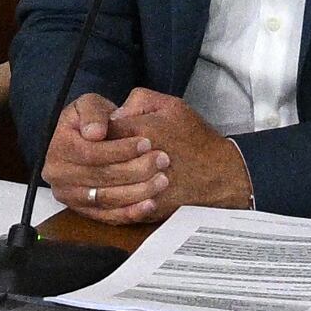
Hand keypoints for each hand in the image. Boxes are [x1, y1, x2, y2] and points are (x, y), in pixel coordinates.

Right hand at [43, 93, 168, 217]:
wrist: (90, 141)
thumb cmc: (93, 121)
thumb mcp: (90, 105)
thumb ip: (92, 113)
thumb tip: (94, 132)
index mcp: (58, 148)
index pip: (92, 153)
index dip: (121, 149)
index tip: (146, 142)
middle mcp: (59, 176)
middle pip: (101, 177)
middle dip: (135, 169)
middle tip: (162, 160)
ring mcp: (71, 196)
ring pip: (107, 199)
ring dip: (138, 191)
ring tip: (162, 179)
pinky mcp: (84, 211)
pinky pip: (108, 216)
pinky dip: (130, 212)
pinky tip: (150, 204)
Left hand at [99, 89, 252, 222]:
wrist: (220, 176)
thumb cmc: (196, 139)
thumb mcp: (171, 106)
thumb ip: (139, 101)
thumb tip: (113, 113)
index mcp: (139, 133)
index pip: (97, 131)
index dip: (94, 132)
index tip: (96, 133)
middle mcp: (135, 162)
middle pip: (94, 162)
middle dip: (90, 158)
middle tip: (92, 155)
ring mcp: (139, 189)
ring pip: (101, 188)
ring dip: (96, 181)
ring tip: (98, 174)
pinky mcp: (144, 209)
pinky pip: (115, 208)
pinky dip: (108, 201)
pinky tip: (109, 192)